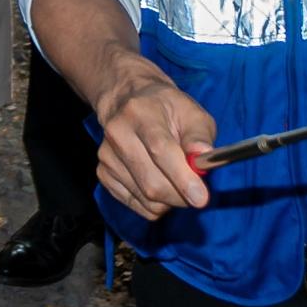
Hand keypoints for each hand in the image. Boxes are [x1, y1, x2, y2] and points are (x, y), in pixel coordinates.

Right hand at [93, 53, 215, 219]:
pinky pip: (137, 205)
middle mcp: (118, 133)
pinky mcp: (103, 173)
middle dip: (181, 196)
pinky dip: (155, 203)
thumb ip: (200, 136)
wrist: (127, 101)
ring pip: (146, 198)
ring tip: (174, 178)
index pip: (160, 150)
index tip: (201, 198)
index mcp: (142, 113)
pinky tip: (157, 180)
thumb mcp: (192, 112)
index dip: (182, 177)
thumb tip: (203, 156)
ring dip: (170, 200)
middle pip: (152, 183)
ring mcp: (107, 155)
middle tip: (196, 189)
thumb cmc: (167, 109)